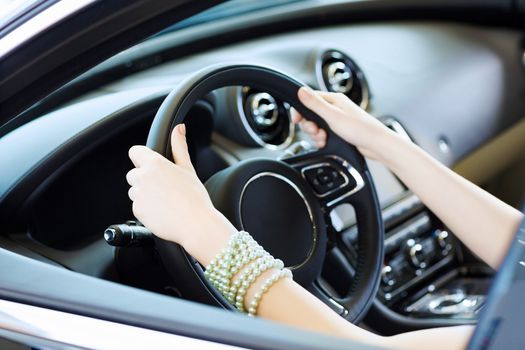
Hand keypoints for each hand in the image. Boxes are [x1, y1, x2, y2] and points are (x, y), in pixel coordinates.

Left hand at [126, 124, 235, 264]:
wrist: (195, 224)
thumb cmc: (195, 197)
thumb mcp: (188, 168)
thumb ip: (179, 146)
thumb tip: (179, 128)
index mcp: (155, 164)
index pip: (135, 151)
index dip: (142, 157)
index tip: (150, 164)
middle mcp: (143, 177)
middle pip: (134, 173)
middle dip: (145, 179)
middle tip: (164, 188)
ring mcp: (138, 195)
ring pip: (135, 191)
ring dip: (145, 194)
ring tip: (165, 201)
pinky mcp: (137, 211)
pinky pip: (137, 206)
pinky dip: (147, 209)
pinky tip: (163, 211)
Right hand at [292, 87, 398, 160]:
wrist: (376, 144)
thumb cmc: (360, 129)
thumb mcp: (333, 116)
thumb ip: (315, 104)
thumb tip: (301, 90)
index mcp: (334, 100)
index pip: (309, 99)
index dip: (301, 110)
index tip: (297, 120)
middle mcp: (335, 108)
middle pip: (311, 115)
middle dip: (309, 126)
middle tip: (316, 131)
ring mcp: (337, 120)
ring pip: (316, 127)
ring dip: (316, 135)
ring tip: (324, 138)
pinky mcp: (339, 131)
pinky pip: (323, 135)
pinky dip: (322, 140)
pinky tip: (326, 143)